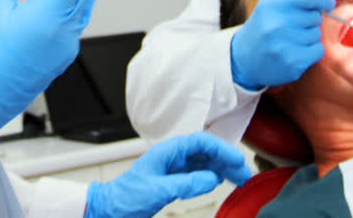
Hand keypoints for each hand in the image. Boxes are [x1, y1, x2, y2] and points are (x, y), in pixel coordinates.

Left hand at [84, 132, 250, 217]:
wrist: (109, 210)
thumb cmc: (125, 197)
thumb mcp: (158, 190)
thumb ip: (186, 184)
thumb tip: (212, 178)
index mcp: (167, 151)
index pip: (200, 142)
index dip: (221, 149)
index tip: (236, 160)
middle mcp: (172, 157)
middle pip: (206, 152)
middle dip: (226, 160)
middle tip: (244, 173)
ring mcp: (173, 169)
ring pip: (204, 163)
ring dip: (222, 169)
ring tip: (238, 179)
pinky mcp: (173, 181)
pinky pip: (198, 175)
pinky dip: (211, 178)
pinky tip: (220, 182)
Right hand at [230, 0, 335, 89]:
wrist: (244, 59)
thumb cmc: (263, 27)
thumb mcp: (270, 4)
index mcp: (271, 5)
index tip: (328, 3)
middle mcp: (277, 24)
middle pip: (316, 16)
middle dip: (311, 20)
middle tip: (295, 26)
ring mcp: (284, 45)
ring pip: (317, 34)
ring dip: (310, 36)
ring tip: (292, 40)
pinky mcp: (293, 63)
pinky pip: (318, 50)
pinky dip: (312, 51)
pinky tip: (297, 51)